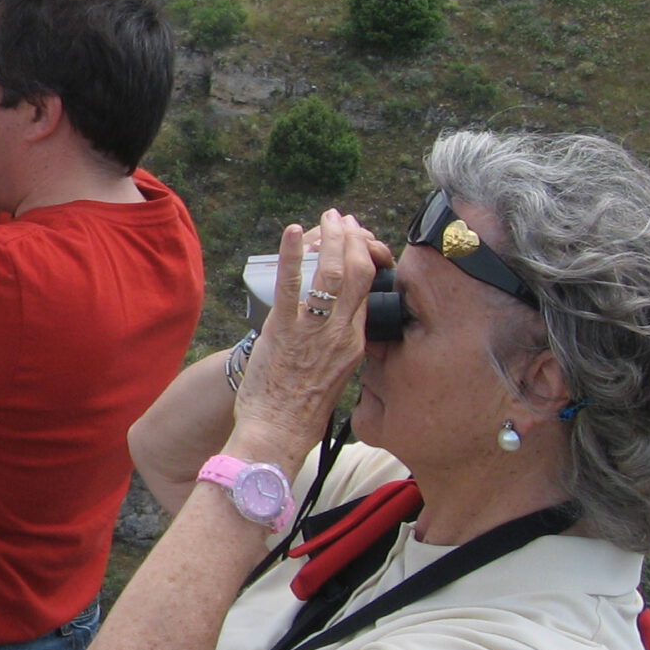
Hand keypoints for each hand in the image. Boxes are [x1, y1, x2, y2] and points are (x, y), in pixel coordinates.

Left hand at [229, 212, 387, 468]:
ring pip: (332, 274)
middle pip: (358, 273)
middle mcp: (340, 333)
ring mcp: (313, 330)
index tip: (357, 239)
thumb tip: (338, 321)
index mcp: (355, 343)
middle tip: (343, 219)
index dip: (366, 256)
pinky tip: (293, 231)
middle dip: (352, 239)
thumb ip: (339, 345)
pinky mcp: (283, 330)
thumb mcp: (335, 374)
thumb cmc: (301, 408)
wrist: (279, 431)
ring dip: (330, 239)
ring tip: (327, 218)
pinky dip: (292, 254)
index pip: (369, 288)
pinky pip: (291, 285)